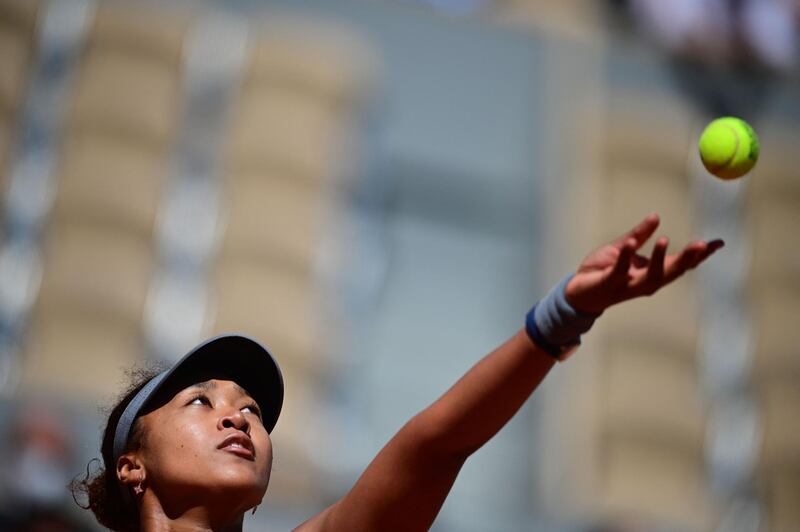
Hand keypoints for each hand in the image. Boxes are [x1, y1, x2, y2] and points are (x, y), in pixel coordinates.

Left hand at [565, 213, 723, 314]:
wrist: (577, 292)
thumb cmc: (602, 271)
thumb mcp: (622, 247)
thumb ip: (639, 234)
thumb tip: (656, 216)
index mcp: (651, 272)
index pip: (681, 264)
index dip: (700, 255)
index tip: (718, 243)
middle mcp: (645, 282)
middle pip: (672, 272)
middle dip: (688, 259)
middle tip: (702, 245)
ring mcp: (628, 285)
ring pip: (651, 277)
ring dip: (659, 259)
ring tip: (665, 240)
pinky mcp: (609, 284)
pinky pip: (619, 271)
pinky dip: (626, 257)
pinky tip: (631, 243)